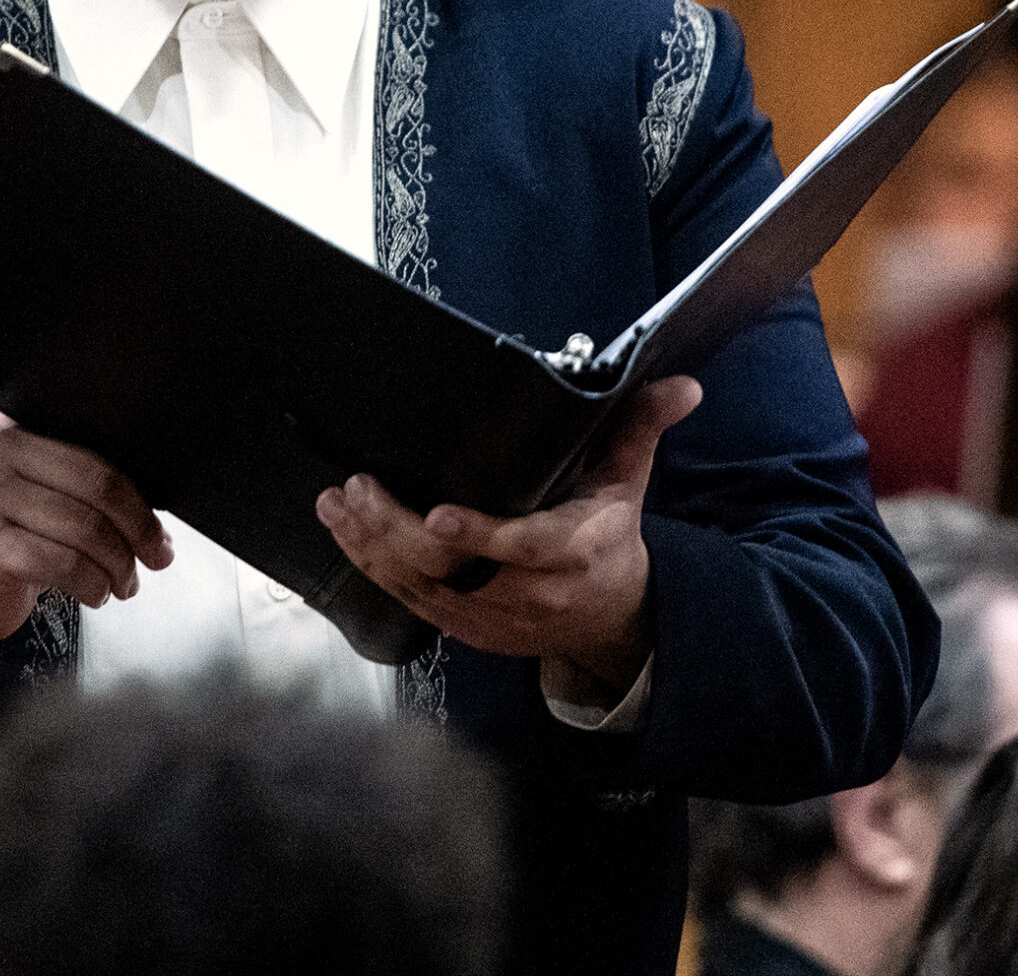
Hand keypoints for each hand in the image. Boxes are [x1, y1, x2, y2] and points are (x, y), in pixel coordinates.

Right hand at [0, 413, 171, 682]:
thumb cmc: (16, 537)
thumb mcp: (47, 493)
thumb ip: (91, 484)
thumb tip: (158, 522)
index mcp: (19, 424)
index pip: (98, 445)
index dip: (138, 493)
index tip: (158, 528)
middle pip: (98, 484)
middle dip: (139, 530)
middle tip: (156, 557)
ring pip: (85, 528)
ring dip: (119, 565)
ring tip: (123, 582)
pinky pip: (62, 562)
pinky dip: (92, 584)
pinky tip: (95, 593)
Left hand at [316, 375, 701, 689]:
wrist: (611, 620)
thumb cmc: (611, 539)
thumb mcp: (628, 482)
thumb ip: (640, 428)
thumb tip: (680, 385)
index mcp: (573, 553)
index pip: (521, 548)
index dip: (477, 536)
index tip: (436, 514)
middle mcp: (530, 593)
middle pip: (454, 571)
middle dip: (396, 532)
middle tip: (359, 487)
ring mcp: (493, 618)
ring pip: (421, 589)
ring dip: (371, 547)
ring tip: (337, 503)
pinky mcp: (467, 631)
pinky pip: (412, 603)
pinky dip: (373, 569)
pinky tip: (344, 534)